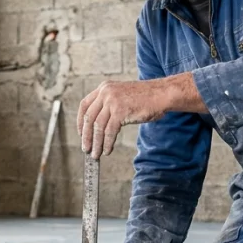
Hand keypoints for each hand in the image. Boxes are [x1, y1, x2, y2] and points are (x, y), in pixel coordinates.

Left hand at [77, 73, 207, 157]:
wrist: (161, 94)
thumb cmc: (145, 98)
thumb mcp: (122, 96)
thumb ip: (109, 105)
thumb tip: (98, 126)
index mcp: (104, 88)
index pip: (84, 105)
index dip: (80, 121)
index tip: (81, 133)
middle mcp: (105, 92)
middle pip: (89, 118)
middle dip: (86, 136)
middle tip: (86, 148)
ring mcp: (112, 101)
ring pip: (98, 127)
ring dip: (96, 143)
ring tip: (96, 154)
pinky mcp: (120, 111)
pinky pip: (109, 131)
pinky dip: (107, 143)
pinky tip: (107, 151)